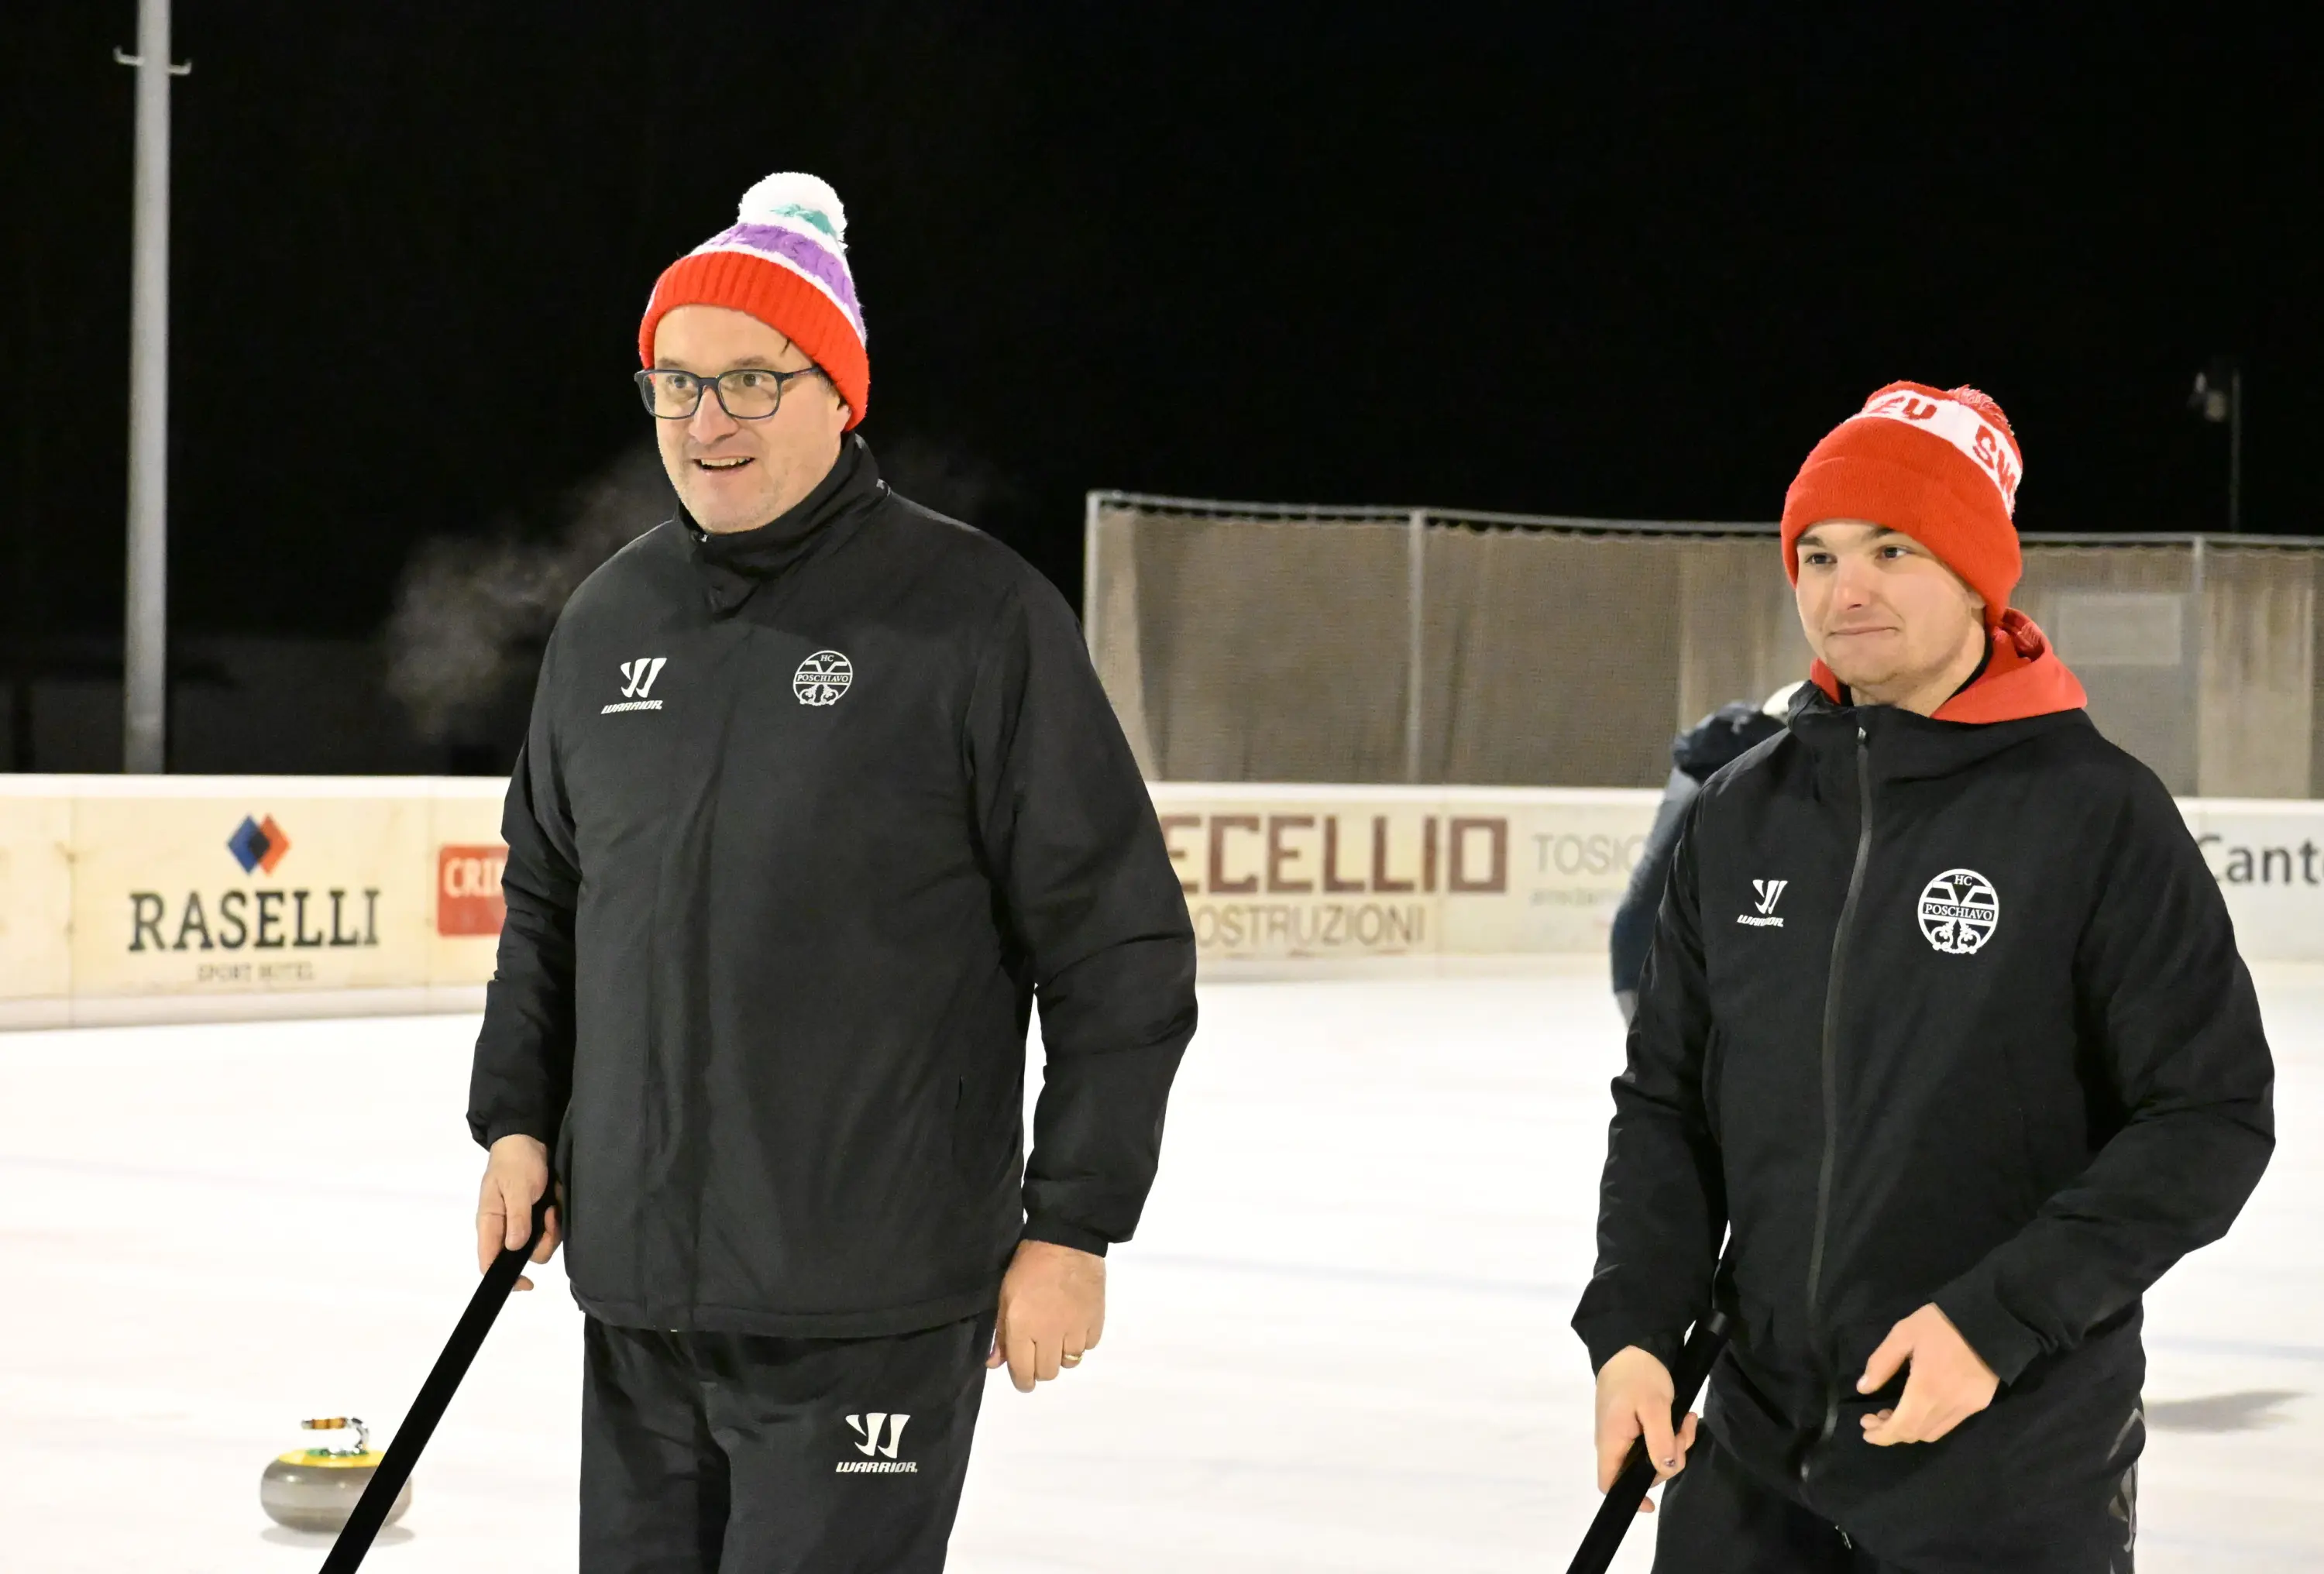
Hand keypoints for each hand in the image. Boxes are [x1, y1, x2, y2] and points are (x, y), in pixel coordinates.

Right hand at [475, 1134, 560, 1291]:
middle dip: (541, 1243)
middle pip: (521, 1257)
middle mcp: (505, 1228)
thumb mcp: (515, 1187)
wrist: (528, 1140)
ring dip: (551, 1230)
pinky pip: (550, 1232)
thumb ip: (516, 1217)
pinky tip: (555, 1203)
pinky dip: (556, 1221)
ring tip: (552, 1207)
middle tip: (549, 1218)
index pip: (489, 1261)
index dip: (504, 1278)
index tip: (527, 1282)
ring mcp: (522, 1223)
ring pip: (539, 1246)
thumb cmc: (515, 1162)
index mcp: (490, 1223)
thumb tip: (514, 1247)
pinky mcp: (537, 1217)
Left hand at [987, 1239, 1104, 1393]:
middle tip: (1039, 1353)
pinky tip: (1075, 1325)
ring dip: (1062, 1355)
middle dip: (1041, 1368)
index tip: (1023, 1379)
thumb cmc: (1028, 1266)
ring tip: (1058, 1336)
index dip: (1022, 1381)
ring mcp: (1076, 1329)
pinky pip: (1088, 1346)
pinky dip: (1081, 1341)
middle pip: (1048, 1373)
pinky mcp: (1096, 1321)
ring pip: (1070, 1363)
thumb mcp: (1005, 1296)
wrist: (1066, 1241)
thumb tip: (995, 1364)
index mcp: (1023, 1328)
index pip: (1024, 1372)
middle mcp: (1050, 1335)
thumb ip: (1001, 1333)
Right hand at [1593, 1345, 1699, 1512]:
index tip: (1652, 1501)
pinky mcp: (1633, 1425)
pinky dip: (1671, 1435)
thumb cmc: (1638, 1375)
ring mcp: (1623, 1433)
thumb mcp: (1654, 1406)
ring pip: (1651, 1456)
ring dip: (1674, 1444)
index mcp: (1611, 1440)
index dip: (1627, 1497)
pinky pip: (1653, 1441)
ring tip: (1686, 1420)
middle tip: (1683, 1433)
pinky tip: (1683, 1418)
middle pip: (1639, 1471)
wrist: (1631, 1345)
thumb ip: (1660, 1441)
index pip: (1609, 1482)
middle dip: (1668, 1460)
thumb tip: (1665, 1470)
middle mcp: (1613, 1442)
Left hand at [1857, 1304, 1996, 1445]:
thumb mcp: (1903, 1333)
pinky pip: (1950, 1424)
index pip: (1902, 1428)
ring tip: (1892, 1414)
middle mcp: (1948, 1406)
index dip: (1881, 1435)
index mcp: (1926, 1388)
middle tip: (1873, 1419)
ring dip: (1910, 1430)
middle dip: (1890, 1433)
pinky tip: (1919, 1409)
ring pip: (1933, 1433)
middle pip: (1916, 1434)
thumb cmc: (1942, 1324)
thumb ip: (1881, 1363)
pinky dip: (1929, 1423)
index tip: (1865, 1431)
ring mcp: (1967, 1408)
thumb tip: (1863, 1388)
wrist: (1991, 1320)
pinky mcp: (1979, 1404)